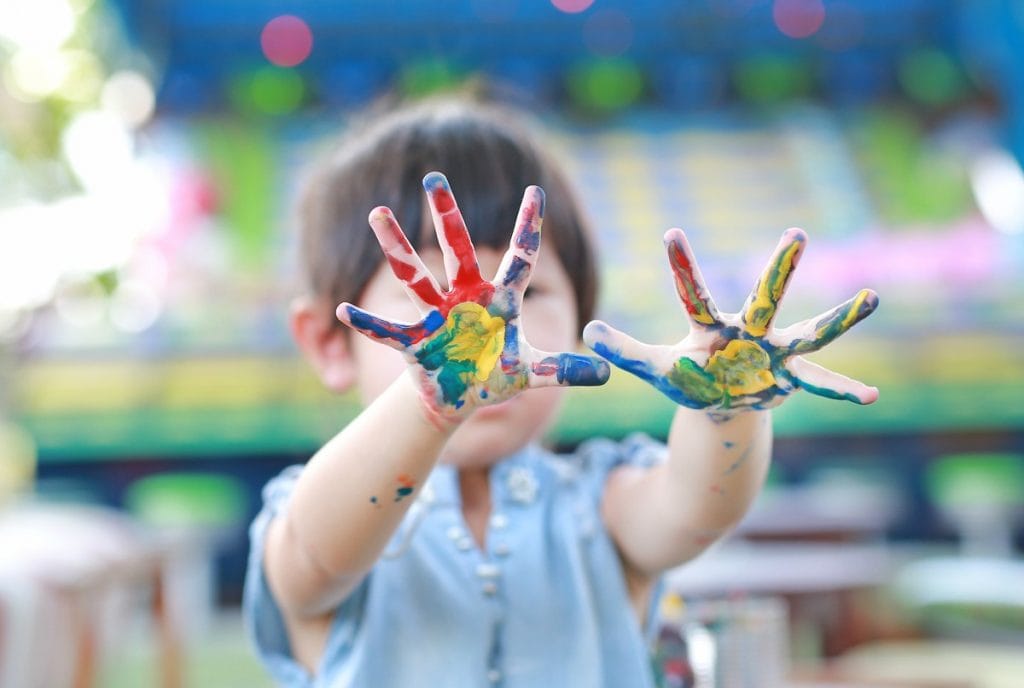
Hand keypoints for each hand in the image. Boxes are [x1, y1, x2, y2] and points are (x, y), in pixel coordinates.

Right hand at [337, 172, 608, 425]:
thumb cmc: (495, 376)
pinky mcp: (415, 342)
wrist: (458, 395)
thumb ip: (566, 370)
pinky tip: (344, 310)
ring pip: (414, 275)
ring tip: (378, 213)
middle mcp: (466, 299)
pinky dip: (367, 323)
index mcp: (499, 300)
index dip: (528, 227)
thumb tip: (609, 373)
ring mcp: (437, 317)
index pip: (520, 257)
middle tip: (434, 176)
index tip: (536, 190)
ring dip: (396, 246)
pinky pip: (388, 330)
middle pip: (457, 250)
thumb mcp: (533, 373)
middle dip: (446, 215)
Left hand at [584, 228, 877, 412]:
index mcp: (710, 329)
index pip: (692, 293)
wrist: (721, 402)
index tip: (670, 232)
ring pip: (811, 332)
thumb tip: (586, 328)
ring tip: (872, 297)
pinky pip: (821, 383)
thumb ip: (624, 350)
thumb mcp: (656, 369)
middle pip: (766, 296)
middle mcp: (748, 333)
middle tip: (797, 231)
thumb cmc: (690, 378)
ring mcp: (775, 354)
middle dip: (780, 269)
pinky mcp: (791, 378)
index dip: (682, 265)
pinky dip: (844, 390)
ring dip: (840, 317)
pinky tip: (872, 396)